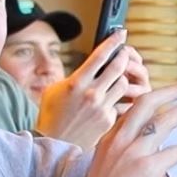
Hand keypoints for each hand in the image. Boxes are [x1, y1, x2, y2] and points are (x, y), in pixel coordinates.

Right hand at [36, 30, 146, 148]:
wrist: (54, 143)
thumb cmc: (52, 115)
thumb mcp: (55, 89)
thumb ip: (75, 76)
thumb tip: (93, 66)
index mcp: (76, 82)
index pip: (100, 55)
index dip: (113, 41)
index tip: (121, 33)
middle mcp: (91, 93)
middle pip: (118, 67)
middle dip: (123, 57)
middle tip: (123, 54)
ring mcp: (102, 108)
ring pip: (123, 84)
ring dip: (122, 79)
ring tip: (116, 79)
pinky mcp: (109, 121)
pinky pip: (120, 103)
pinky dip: (118, 100)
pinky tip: (112, 100)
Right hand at [65, 86, 176, 176]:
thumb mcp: (110, 175)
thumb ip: (133, 168)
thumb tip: (162, 174)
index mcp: (109, 140)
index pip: (132, 111)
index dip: (151, 100)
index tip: (165, 95)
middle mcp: (119, 140)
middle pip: (147, 104)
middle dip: (170, 92)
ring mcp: (133, 152)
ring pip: (163, 121)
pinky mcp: (146, 168)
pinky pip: (174, 152)